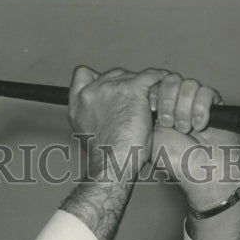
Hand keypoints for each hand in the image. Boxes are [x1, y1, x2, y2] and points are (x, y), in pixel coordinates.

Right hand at [68, 65, 169, 180]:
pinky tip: (162, 96)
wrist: (113, 166)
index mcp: (77, 104)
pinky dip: (159, 84)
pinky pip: (152, 76)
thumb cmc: (106, 158)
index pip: (82, 75)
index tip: (112, 90)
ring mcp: (110, 88)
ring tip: (151, 105)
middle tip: (138, 104)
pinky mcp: (132, 89)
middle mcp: (91, 93)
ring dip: (144, 88)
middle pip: (114, 74)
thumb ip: (92, 114)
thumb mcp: (88, 134)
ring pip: (133, 75)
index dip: (98, 79)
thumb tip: (107, 108)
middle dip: (127, 86)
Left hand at [147, 72, 239, 210]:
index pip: (156, 83)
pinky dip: (201, 110)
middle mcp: (177, 104)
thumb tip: (142, 92)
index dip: (154, 92)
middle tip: (169, 123)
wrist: (202, 171)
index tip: (152, 108)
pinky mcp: (215, 104)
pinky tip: (200, 126)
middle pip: (172, 79)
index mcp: (159, 110)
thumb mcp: (149, 136)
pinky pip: (207, 92)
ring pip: (189, 84)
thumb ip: (144, 114)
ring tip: (185, 129)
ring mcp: (196, 103)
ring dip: (184, 109)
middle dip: (168, 101)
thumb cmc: (175, 160)